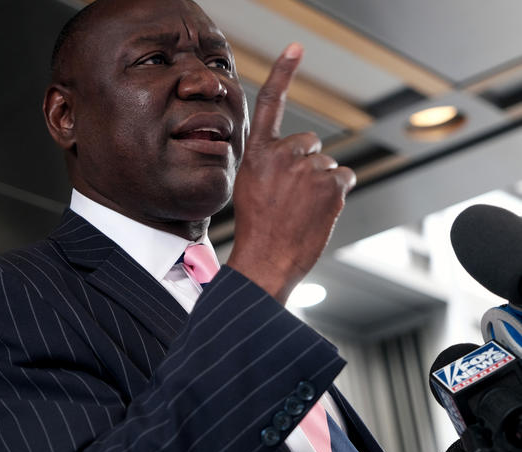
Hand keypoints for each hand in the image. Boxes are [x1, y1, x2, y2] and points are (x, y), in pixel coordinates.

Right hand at [226, 43, 355, 304]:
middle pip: (310, 144)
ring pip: (327, 165)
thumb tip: (304, 155)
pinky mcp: (331, 183)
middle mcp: (281, 154)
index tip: (295, 49)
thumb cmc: (258, 229)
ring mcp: (307, 167)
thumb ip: (271, 162)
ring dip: (321, 184)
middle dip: (307, 165)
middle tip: (292, 197)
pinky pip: (344, 177)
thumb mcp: (250, 187)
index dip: (283, 73)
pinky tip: (319, 212)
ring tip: (301, 210)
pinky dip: (337, 194)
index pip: (270, 103)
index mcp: (257, 153)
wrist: (266, 260)